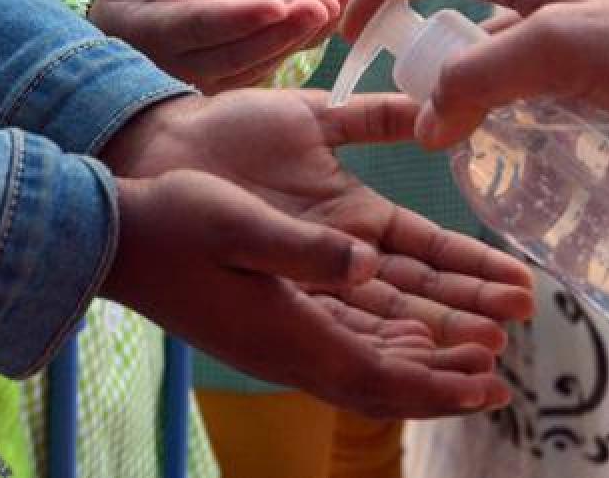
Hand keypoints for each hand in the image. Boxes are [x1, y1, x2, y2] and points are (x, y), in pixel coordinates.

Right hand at [90, 0, 328, 92]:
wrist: (150, 31)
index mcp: (155, 32)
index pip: (199, 26)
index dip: (238, 18)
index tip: (277, 3)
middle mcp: (192, 66)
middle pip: (245, 51)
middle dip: (287, 29)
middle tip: (326, 2)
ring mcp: (223, 78)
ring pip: (270, 58)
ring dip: (309, 29)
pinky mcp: (248, 76)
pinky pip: (283, 56)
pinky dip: (316, 29)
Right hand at [104, 169, 509, 417]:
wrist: (111, 239)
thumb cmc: (172, 223)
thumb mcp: (239, 223)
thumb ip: (305, 248)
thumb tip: (368, 261)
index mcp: (286, 333)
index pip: (378, 375)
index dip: (437, 383)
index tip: (488, 384)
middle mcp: (286, 350)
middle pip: (379, 384)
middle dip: (440, 384)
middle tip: (497, 379)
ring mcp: (273, 342)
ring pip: (361, 370)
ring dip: (416, 367)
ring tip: (466, 360)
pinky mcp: (264, 325)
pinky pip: (337, 350)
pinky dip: (380, 347)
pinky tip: (402, 330)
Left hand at [186, 0, 388, 88]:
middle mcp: (291, 24)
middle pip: (317, 21)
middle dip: (333, 2)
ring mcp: (255, 45)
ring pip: (280, 41)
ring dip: (297, 24)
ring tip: (315, 1)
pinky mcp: (216, 60)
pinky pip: (237, 53)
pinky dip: (252, 30)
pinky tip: (270, 8)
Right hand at [343, 0, 608, 156]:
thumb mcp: (560, 47)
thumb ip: (483, 78)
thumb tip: (426, 125)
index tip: (355, 32)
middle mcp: (555, 9)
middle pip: (471, 30)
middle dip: (439, 75)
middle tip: (428, 133)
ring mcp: (587, 53)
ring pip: (512, 83)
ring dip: (488, 119)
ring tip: (476, 169)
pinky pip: (555, 116)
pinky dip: (534, 145)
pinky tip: (535, 185)